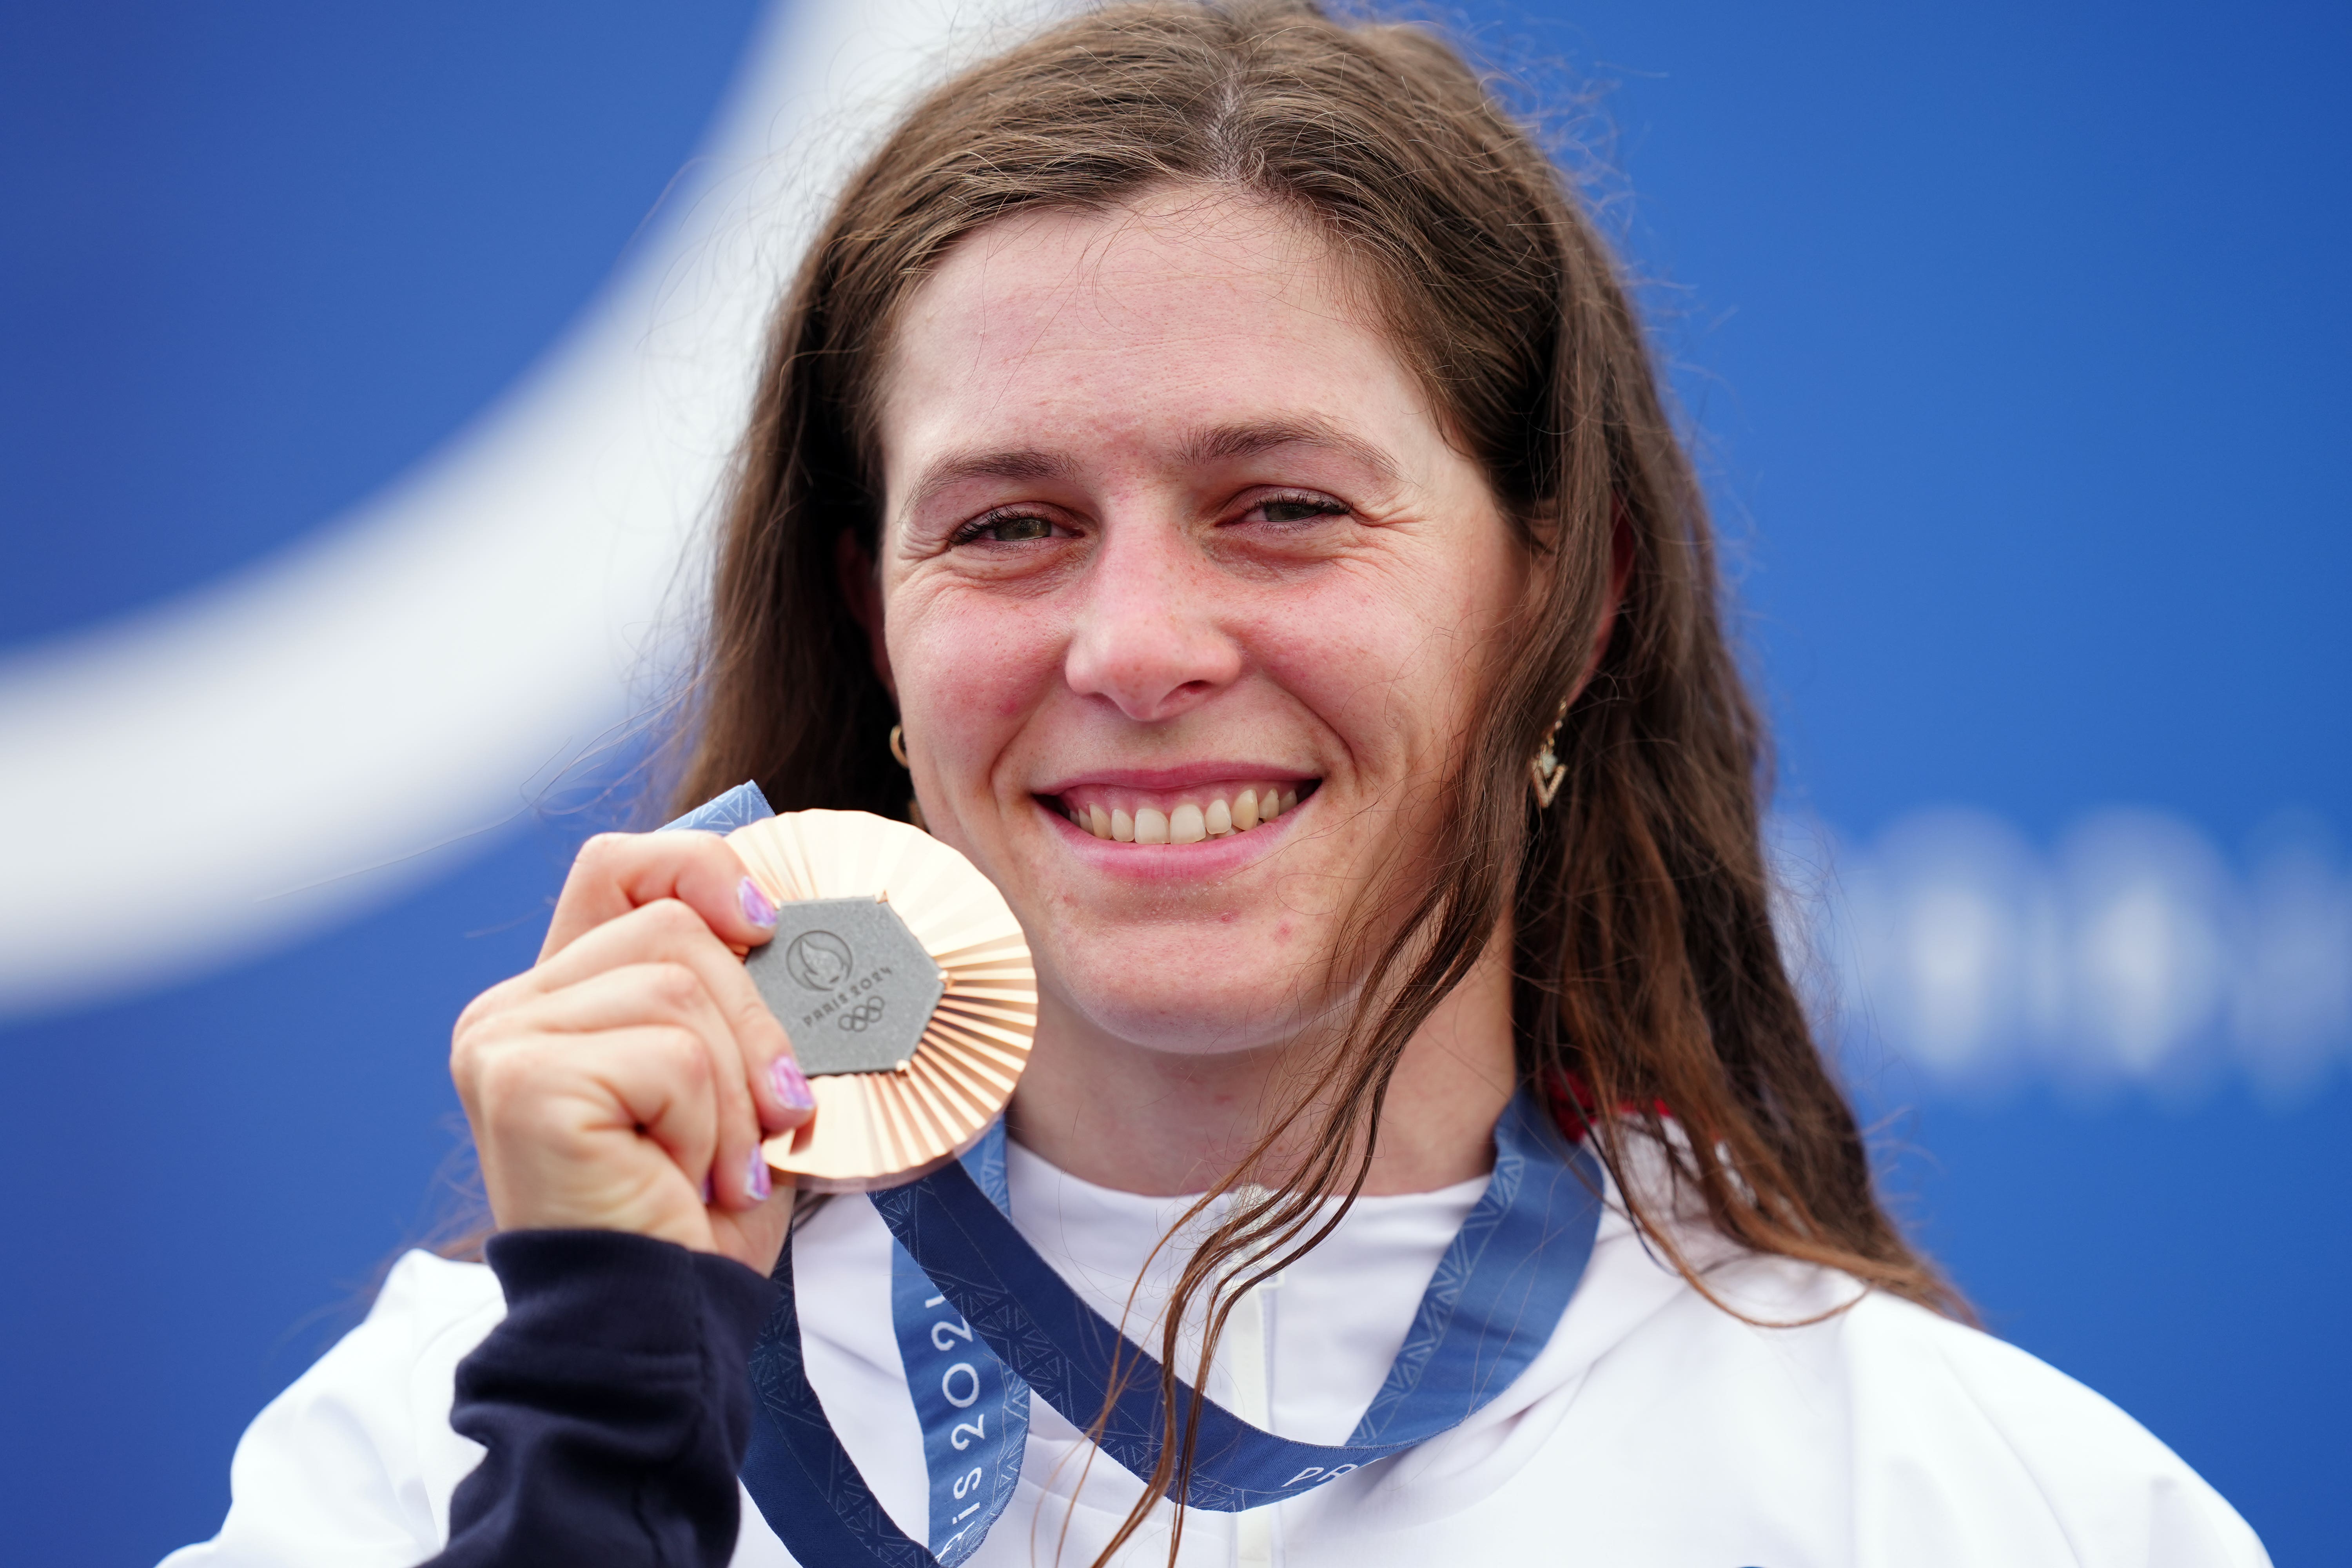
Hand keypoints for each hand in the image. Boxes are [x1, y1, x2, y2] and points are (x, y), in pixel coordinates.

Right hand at [450, 831, 816, 1275]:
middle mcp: (509, 1011)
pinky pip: (673, 1055)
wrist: (661, 1327)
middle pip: (672, 929)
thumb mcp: (730, 1080)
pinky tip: (685, 1181)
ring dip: (734, 1088)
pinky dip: (711, 1124)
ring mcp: (504, 1042)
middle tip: (764, 1117)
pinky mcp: (524, 1082)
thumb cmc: (696, 1216)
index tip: (765, 927)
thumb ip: (732, 995)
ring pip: (680, 988)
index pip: (619, 867)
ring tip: (716, 1162)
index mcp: (556, 998)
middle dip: (752, 1024)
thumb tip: (789, 922)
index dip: (700, 870)